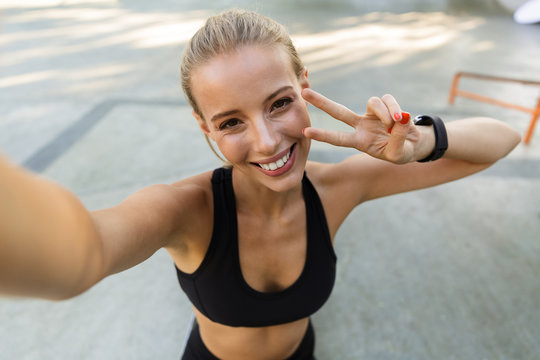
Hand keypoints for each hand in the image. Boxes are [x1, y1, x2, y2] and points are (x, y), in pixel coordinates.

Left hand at [301, 88, 420, 163]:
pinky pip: (387, 100)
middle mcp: (360, 126)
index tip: (305, 132)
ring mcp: (371, 114)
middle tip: (303, 92)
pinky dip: (395, 108)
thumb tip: (398, 118)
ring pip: (373, 102)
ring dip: (386, 113)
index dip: (323, 135)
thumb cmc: (401, 152)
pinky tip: (402, 119)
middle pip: (338, 111)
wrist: (412, 144)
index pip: (338, 138)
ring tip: (395, 124)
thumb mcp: (399, 154)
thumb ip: (397, 139)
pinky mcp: (385, 105)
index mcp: (359, 141)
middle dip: (321, 102)